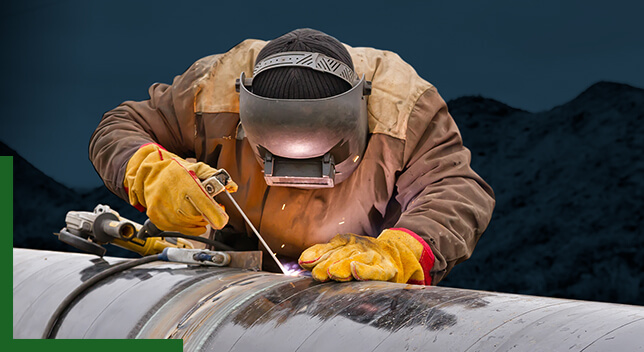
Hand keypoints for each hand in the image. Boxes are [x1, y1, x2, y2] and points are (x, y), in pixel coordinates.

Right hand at [124, 143, 236, 235]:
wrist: (149, 172)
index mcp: (186, 183)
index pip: (204, 204)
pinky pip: (176, 228)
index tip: (222, 220)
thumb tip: (232, 186)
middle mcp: (173, 197)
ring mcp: (163, 209)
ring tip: (195, 210)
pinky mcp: (156, 217)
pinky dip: (183, 225)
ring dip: (195, 221)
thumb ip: (216, 176)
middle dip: (205, 215)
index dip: (215, 214)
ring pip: (187, 225)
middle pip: (197, 217)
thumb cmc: (174, 170)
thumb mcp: (197, 167)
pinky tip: (184, 216)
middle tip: (207, 209)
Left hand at [298, 229, 432, 283]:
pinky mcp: (386, 268)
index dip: (317, 255)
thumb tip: (302, 261)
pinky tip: (356, 271)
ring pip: (356, 260)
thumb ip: (323, 254)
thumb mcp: (343, 249)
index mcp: (347, 242)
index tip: (305, 262)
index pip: (330, 248)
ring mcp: (373, 257)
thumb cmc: (364, 255)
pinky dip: (366, 271)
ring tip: (333, 273)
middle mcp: (359, 247)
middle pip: (341, 255)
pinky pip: (375, 270)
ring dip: (343, 267)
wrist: (398, 252)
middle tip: (318, 273)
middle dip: (328, 263)